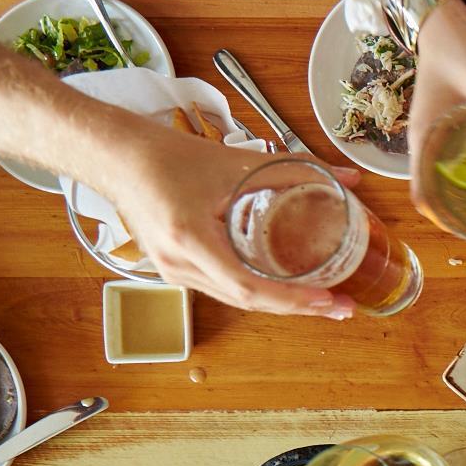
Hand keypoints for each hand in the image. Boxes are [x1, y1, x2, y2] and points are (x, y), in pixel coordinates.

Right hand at [113, 131, 358, 317]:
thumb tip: (349, 178)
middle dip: (297, 308)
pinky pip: (222, 289)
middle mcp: (179, 265)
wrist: (115, 157)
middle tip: (342, 307)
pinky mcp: (175, 270)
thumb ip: (296, 169)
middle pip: (246, 300)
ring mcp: (173, 272)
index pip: (248, 286)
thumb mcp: (235, 163)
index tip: (329, 299)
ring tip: (323, 302)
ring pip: (235, 299)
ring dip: (280, 304)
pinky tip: (285, 289)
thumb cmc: (167, 157)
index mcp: (190, 239)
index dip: (292, 299)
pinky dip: (257, 292)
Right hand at [405, 0, 465, 215]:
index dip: (441, 216)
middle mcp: (430, 141)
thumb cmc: (452, 50)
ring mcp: (443, 133)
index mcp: (423, 138)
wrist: (442, 23)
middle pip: (440, 189)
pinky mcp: (458, 123)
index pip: (421, 193)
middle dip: (464, 209)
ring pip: (455, 173)